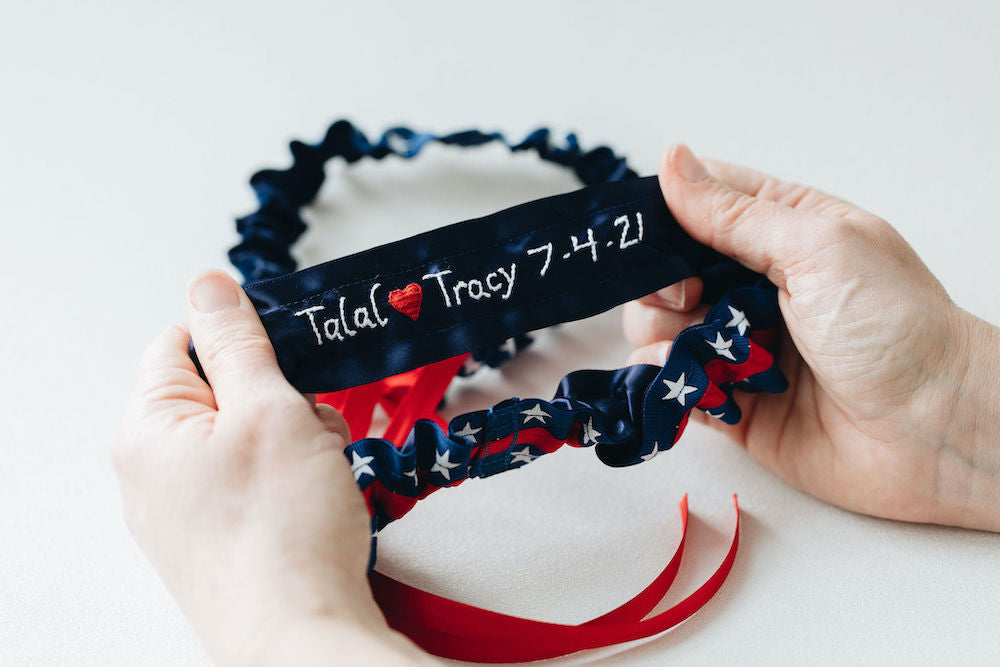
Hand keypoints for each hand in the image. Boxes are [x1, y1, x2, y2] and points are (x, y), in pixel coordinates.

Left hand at [112, 271, 432, 664]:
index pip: (183, 341)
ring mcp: (187, 511)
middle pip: (223, 391)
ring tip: (320, 473)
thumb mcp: (268, 409)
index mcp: (148, 429)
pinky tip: (316, 501)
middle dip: (281, 397)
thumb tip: (209, 285)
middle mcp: (155, 471)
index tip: (287, 355)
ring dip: (296, 440)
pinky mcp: (220, 538)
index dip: (242, 339)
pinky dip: (293, 479)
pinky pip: (258, 482)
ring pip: (250, 438)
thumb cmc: (281, 532)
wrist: (301, 634)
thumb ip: (237, 341)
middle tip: (311, 427)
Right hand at [624, 145, 999, 530]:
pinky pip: (673, 383)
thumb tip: (671, 161)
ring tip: (697, 350)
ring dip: (662, 336)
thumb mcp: (817, 248)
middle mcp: (755, 285)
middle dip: (659, 284)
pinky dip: (666, 381)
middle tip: (689, 298)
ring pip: (659, 328)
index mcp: (782, 232)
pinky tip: (689, 382)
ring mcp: (740, 343)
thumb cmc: (895, 328)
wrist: (936, 431)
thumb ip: (734, 214)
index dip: (660, 214)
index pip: (699, 204)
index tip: (641, 236)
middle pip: (666, 270)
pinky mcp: (732, 400)